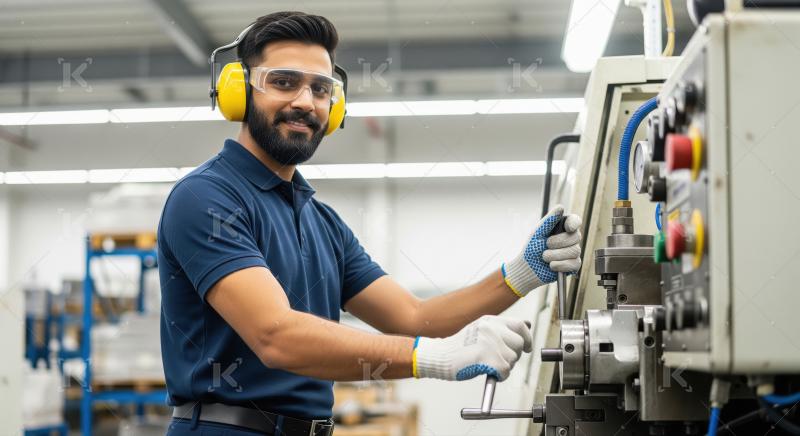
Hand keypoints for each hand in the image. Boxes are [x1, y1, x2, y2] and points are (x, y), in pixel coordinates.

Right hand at [412, 315, 531, 380]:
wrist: (438, 356)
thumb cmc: (458, 347)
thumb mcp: (480, 330)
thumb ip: (501, 329)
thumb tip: (527, 326)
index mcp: (489, 320)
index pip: (519, 325)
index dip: (527, 337)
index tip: (527, 347)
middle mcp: (491, 328)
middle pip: (519, 343)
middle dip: (514, 355)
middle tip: (502, 361)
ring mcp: (489, 342)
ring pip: (512, 358)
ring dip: (505, 366)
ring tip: (488, 365)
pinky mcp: (487, 358)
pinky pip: (505, 371)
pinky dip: (500, 376)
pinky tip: (488, 372)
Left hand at [501, 205, 581, 296]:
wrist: (527, 268)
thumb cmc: (531, 248)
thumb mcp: (538, 232)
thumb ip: (549, 220)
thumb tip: (561, 207)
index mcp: (562, 228)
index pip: (575, 221)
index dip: (574, 223)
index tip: (568, 227)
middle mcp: (570, 239)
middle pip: (576, 237)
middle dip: (558, 242)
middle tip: (546, 245)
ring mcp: (573, 252)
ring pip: (574, 251)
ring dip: (556, 255)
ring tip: (544, 257)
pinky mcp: (573, 265)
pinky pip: (574, 264)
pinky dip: (561, 265)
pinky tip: (551, 266)